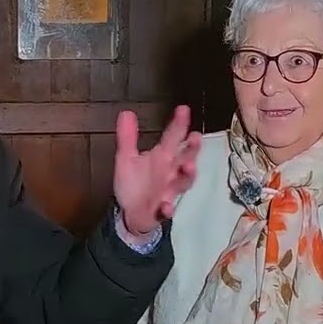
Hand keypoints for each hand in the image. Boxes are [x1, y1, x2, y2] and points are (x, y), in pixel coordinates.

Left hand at [113, 104, 201, 235]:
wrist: (130, 214)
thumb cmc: (134, 184)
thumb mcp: (126, 158)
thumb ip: (127, 137)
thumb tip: (126, 112)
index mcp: (162, 157)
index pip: (173, 137)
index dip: (179, 124)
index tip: (183, 109)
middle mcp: (170, 172)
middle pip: (186, 157)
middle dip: (192, 149)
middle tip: (195, 138)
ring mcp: (168, 191)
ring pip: (183, 182)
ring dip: (187, 175)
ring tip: (188, 166)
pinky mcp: (162, 210)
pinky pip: (167, 209)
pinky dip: (168, 208)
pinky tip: (166, 207)